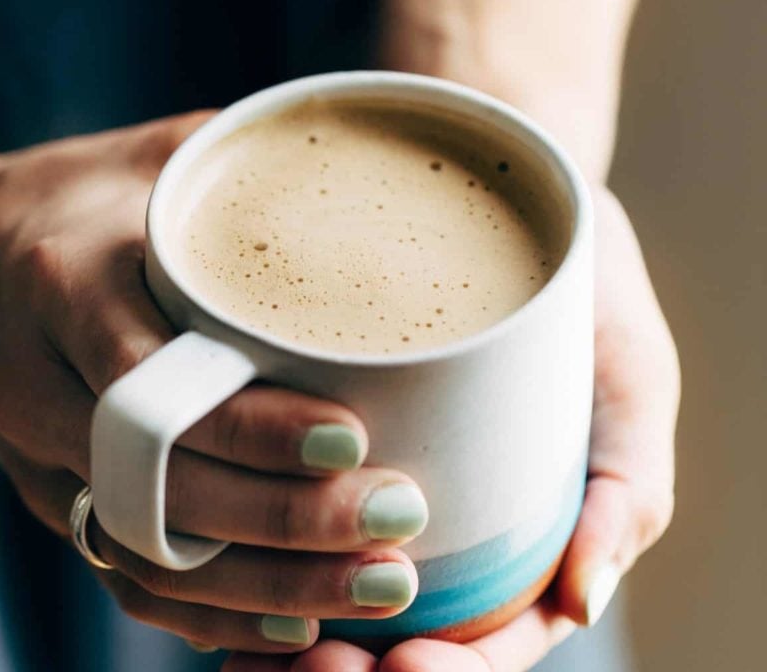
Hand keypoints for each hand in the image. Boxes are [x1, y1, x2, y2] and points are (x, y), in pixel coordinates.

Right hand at [0, 114, 427, 652]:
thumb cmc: (82, 196)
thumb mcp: (153, 156)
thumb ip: (242, 168)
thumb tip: (367, 166)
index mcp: (67, 284)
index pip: (155, 377)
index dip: (251, 422)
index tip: (352, 436)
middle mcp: (44, 384)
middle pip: (161, 480)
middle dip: (284, 516)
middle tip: (395, 517)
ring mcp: (42, 456)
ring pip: (146, 549)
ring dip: (264, 581)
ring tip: (375, 582)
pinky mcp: (56, 493)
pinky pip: (121, 574)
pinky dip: (207, 610)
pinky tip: (292, 615)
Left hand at [223, 185, 679, 670]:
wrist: (531, 224)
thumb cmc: (590, 311)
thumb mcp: (630, 391)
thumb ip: (627, 493)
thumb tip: (580, 601)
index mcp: (521, 541)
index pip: (489, 639)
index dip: (450, 671)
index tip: (406, 659)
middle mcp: (449, 529)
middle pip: (401, 632)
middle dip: (357, 668)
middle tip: (322, 665)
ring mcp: (389, 488)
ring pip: (335, 593)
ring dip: (293, 632)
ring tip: (256, 646)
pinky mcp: (332, 439)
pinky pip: (289, 515)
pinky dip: (258, 560)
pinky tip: (221, 562)